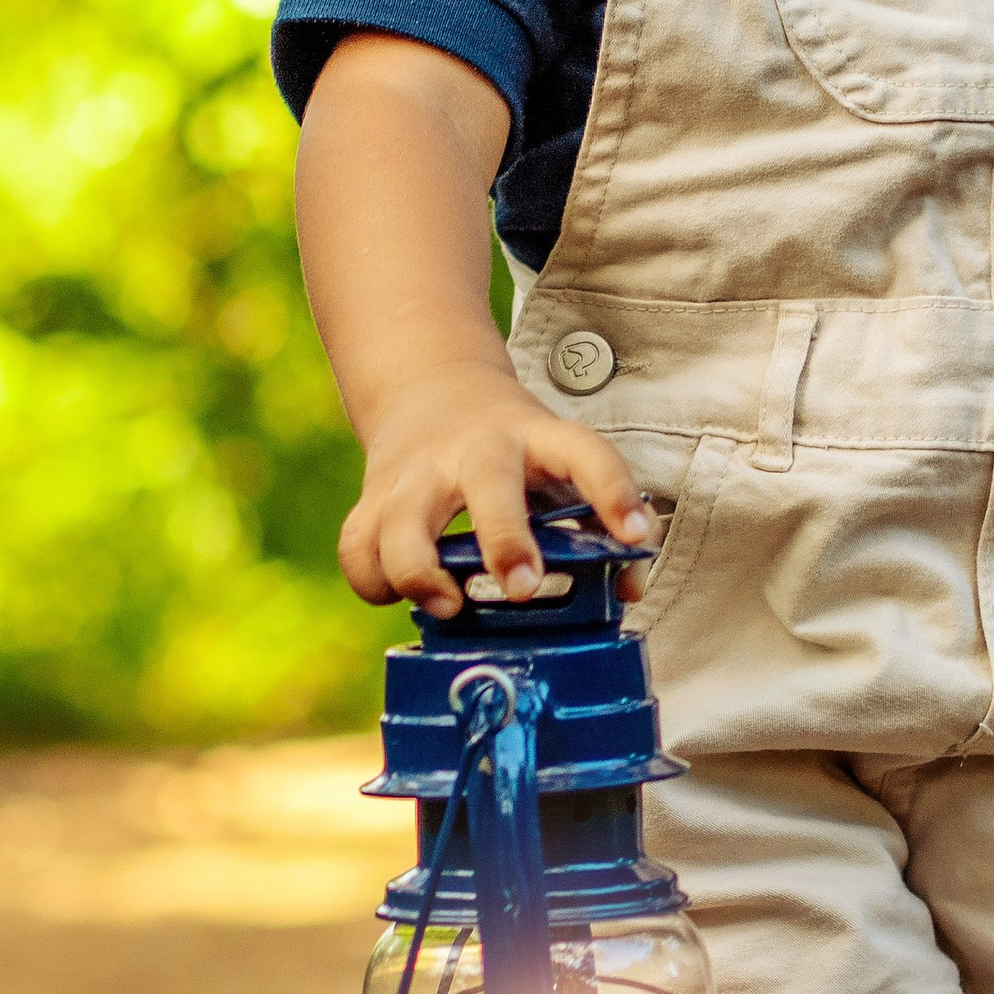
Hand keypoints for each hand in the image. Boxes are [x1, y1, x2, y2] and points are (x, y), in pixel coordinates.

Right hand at [338, 352, 650, 616]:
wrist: (428, 387)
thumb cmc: (513, 451)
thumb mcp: (560, 466)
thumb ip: (598, 524)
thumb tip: (627, 592)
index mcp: (537, 439)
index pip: (585, 454)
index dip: (614, 492)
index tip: (636, 534)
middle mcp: (475, 451)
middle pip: (489, 486)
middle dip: (504, 540)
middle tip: (521, 587)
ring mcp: (417, 474)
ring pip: (402, 525)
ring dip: (418, 573)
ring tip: (448, 606)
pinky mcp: (373, 498)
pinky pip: (358, 547)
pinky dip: (373, 582)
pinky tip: (400, 594)